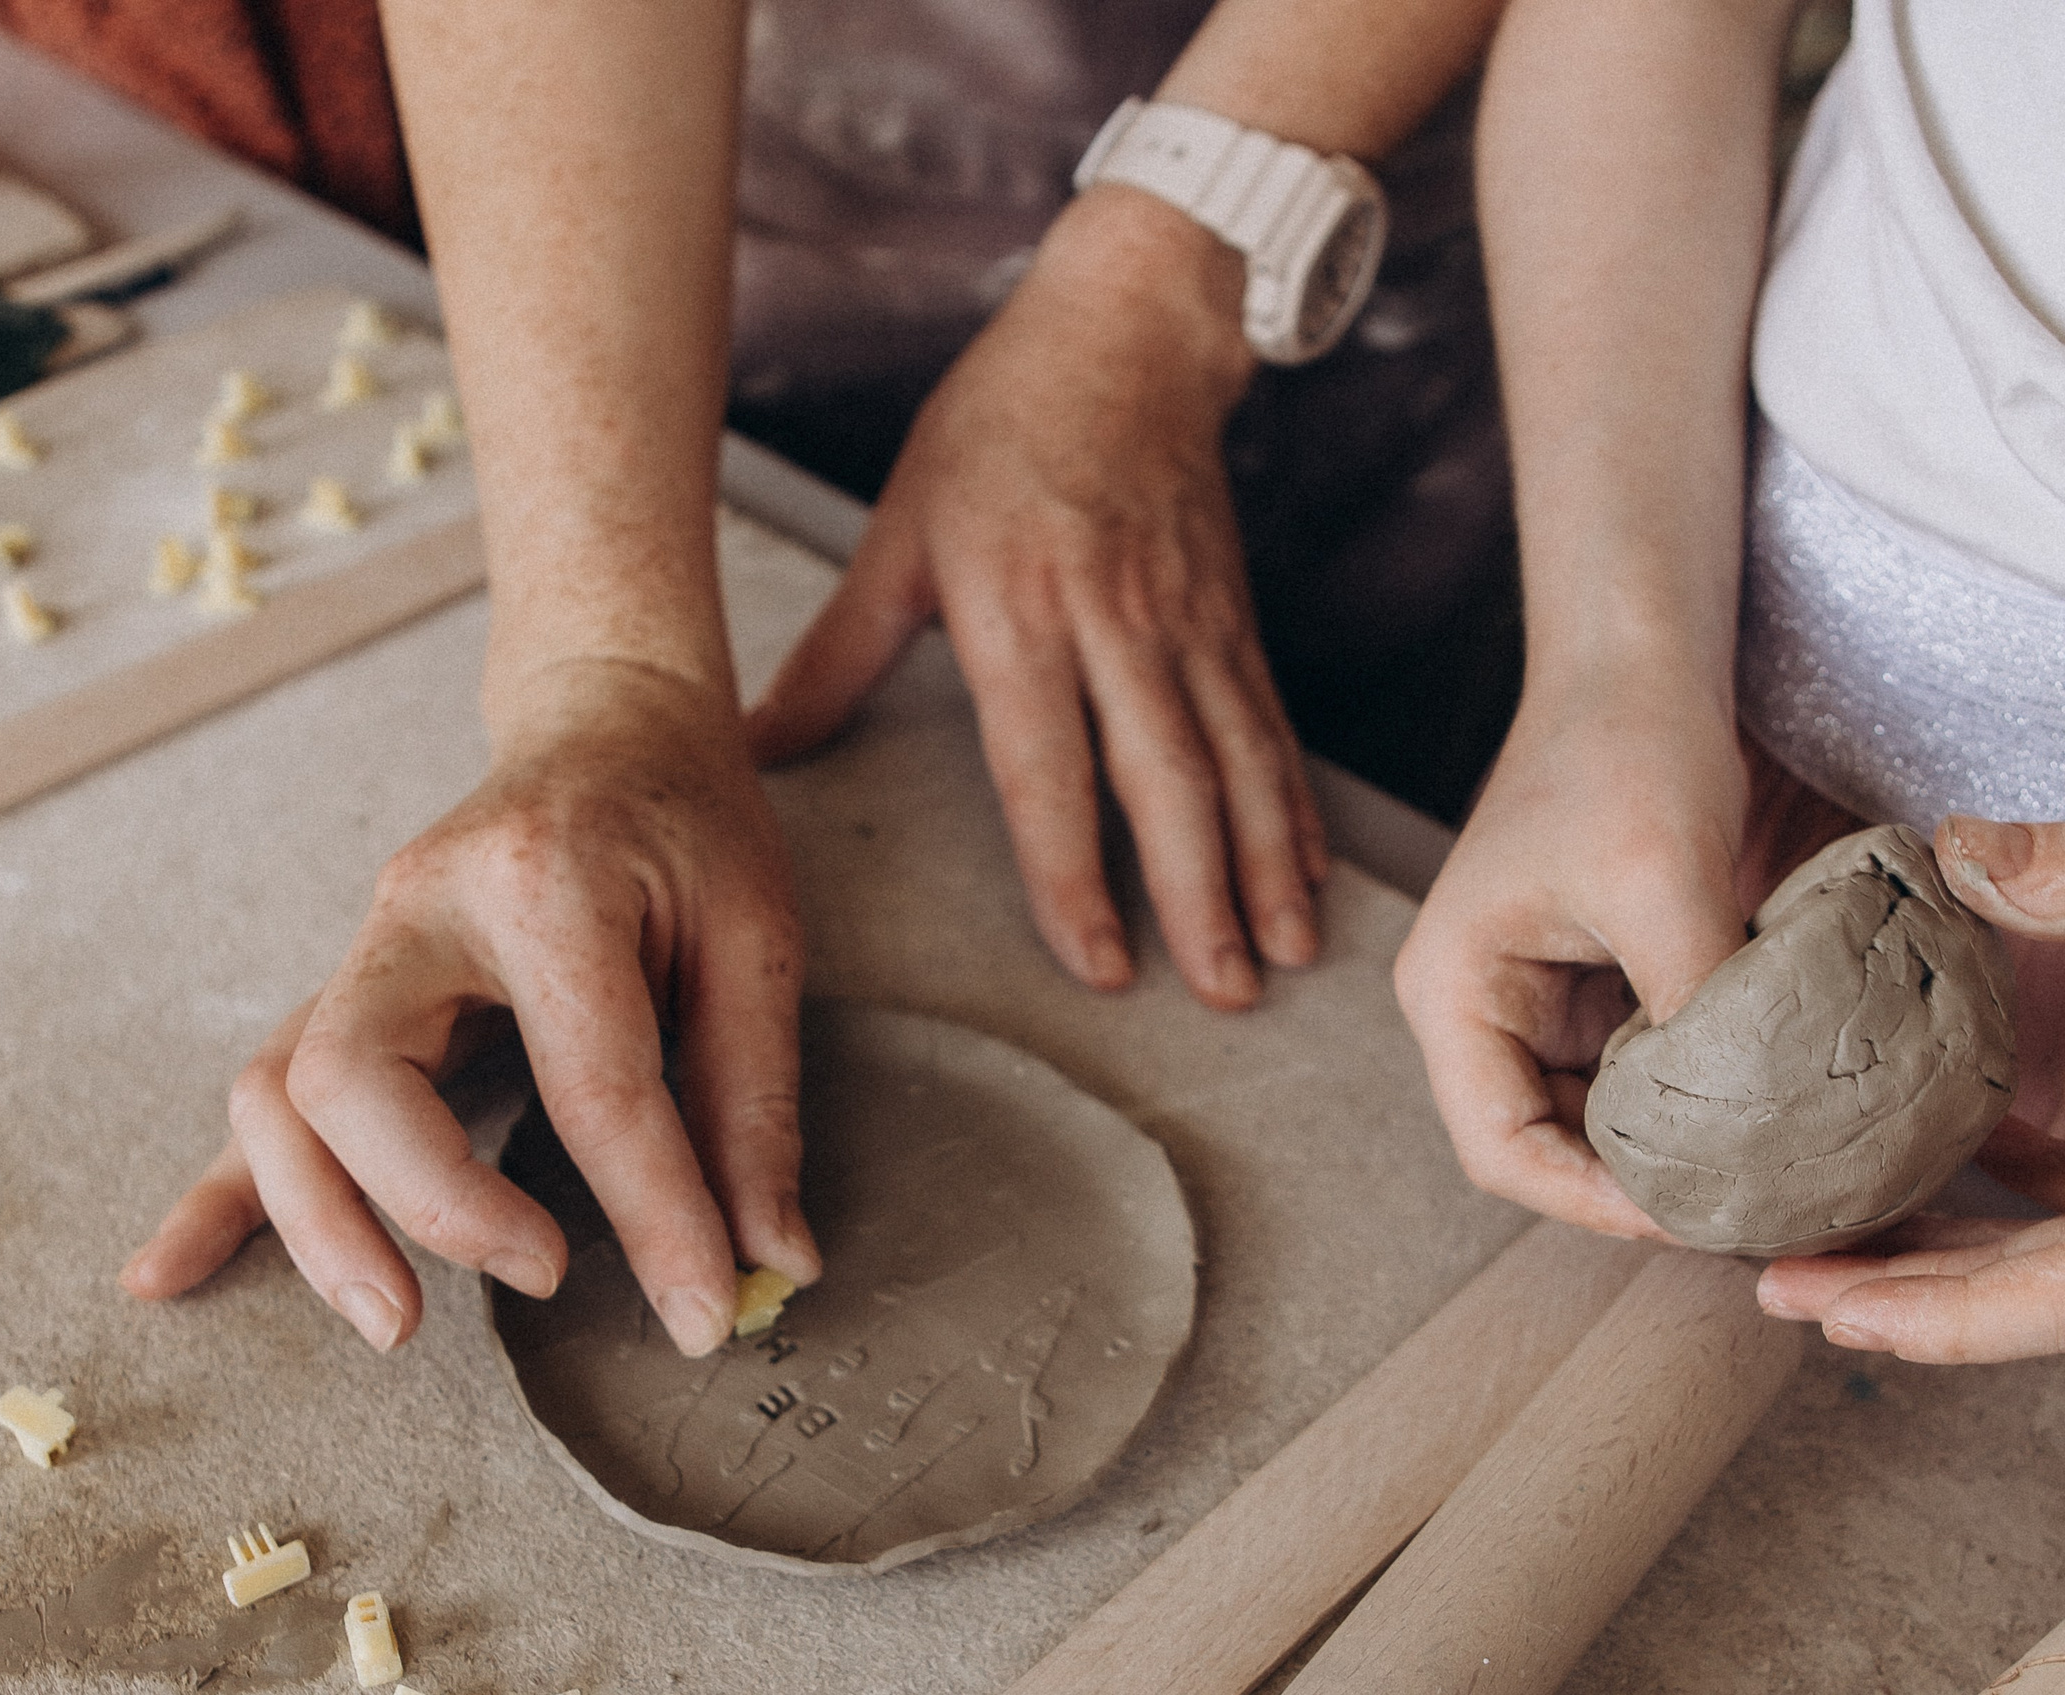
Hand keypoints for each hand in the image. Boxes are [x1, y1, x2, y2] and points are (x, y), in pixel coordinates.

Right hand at [122, 660, 821, 1355]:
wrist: (603, 721)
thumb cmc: (688, 825)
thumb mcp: (756, 939)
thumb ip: (753, 1104)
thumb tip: (772, 1261)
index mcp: (545, 881)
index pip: (589, 1081)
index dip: (650, 1216)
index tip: (699, 1318)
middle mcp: (421, 908)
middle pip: (356, 1076)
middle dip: (433, 1204)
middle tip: (542, 1280)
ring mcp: (364, 947)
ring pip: (280, 1095)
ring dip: (318, 1221)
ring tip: (397, 1323)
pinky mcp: (346, 988)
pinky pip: (261, 1095)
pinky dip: (221, 1196)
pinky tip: (168, 1276)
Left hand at [745, 186, 1326, 1011]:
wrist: (1127, 327)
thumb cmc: (998, 426)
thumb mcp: (901, 529)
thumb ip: (838, 651)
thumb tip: (755, 745)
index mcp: (1017, 609)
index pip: (1047, 767)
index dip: (1076, 874)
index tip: (1101, 965)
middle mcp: (1114, 623)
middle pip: (1166, 778)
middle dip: (1202, 895)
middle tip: (1225, 996)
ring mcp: (1187, 622)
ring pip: (1237, 761)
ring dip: (1264, 867)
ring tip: (1285, 957)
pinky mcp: (1233, 618)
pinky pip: (1270, 727)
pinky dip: (1294, 807)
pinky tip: (1309, 875)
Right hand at [1394, 673, 1751, 1235]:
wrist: (1641, 664)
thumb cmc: (1622, 749)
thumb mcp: (1660, 880)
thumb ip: (1694, 1007)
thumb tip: (1751, 1129)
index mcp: (1455, 992)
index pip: (1502, 1149)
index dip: (1593, 1202)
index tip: (1697, 1216)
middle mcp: (1483, 1010)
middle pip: (1548, 1150)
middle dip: (1643, 1189)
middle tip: (1753, 1212)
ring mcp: (1541, 1004)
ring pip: (1602, 1124)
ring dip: (1677, 1154)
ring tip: (1772, 1177)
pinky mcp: (1601, 987)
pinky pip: (1645, 1078)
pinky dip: (1701, 1105)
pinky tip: (1770, 1116)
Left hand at [1758, 818, 2064, 1362]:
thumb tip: (1961, 847)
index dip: (1955, 1322)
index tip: (1843, 1319)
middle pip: (2047, 1298)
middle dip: (1908, 1304)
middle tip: (1774, 1281)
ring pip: (2064, 1269)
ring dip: (1942, 1263)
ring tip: (1811, 1243)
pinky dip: (2001, 1214)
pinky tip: (1913, 1177)